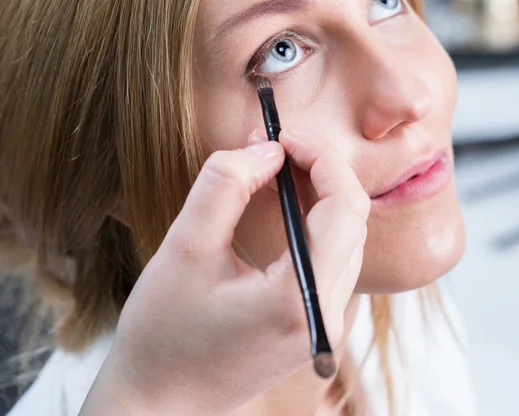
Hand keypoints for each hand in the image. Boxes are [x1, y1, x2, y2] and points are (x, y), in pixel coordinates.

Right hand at [79, 128, 370, 415]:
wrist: (160, 403)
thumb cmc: (162, 335)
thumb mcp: (184, 247)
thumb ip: (225, 185)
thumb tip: (267, 149)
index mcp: (302, 297)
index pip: (344, 206)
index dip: (320, 157)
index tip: (283, 135)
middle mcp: (329, 313)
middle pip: (352, 216)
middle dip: (320, 168)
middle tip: (277, 144)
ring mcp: (327, 321)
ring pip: (347, 234)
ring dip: (319, 190)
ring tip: (277, 165)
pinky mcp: (316, 321)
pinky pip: (333, 254)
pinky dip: (315, 217)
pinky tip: (284, 199)